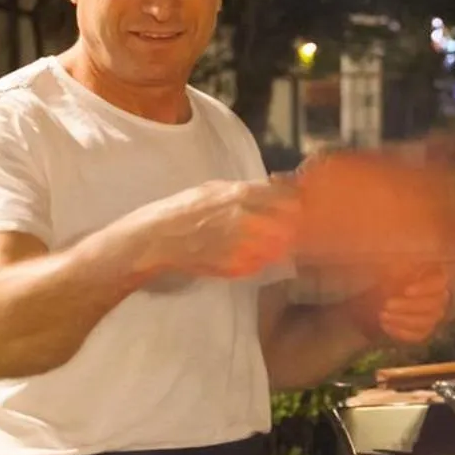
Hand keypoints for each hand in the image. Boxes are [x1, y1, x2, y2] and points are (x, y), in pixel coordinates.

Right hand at [124, 179, 299, 281]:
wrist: (159, 238)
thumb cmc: (185, 208)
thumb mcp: (216, 188)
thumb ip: (248, 189)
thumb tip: (277, 187)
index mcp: (241, 194)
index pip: (288, 197)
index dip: (295, 202)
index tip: (296, 206)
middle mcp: (246, 218)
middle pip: (290, 224)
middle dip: (291, 224)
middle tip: (287, 226)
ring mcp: (242, 245)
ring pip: (280, 247)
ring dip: (279, 244)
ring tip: (268, 241)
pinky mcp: (237, 266)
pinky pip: (262, 264)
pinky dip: (262, 260)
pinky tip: (252, 254)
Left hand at [349, 265, 451, 343]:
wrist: (377, 297)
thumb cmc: (387, 276)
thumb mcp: (391, 267)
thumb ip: (401, 268)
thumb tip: (406, 267)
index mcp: (434, 276)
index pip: (439, 282)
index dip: (425, 288)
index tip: (406, 291)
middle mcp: (440, 297)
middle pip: (432, 305)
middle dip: (408, 306)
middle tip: (387, 304)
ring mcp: (433, 316)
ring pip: (425, 322)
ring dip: (402, 319)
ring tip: (382, 315)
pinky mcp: (424, 331)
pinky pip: (417, 335)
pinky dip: (401, 332)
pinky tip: (385, 325)